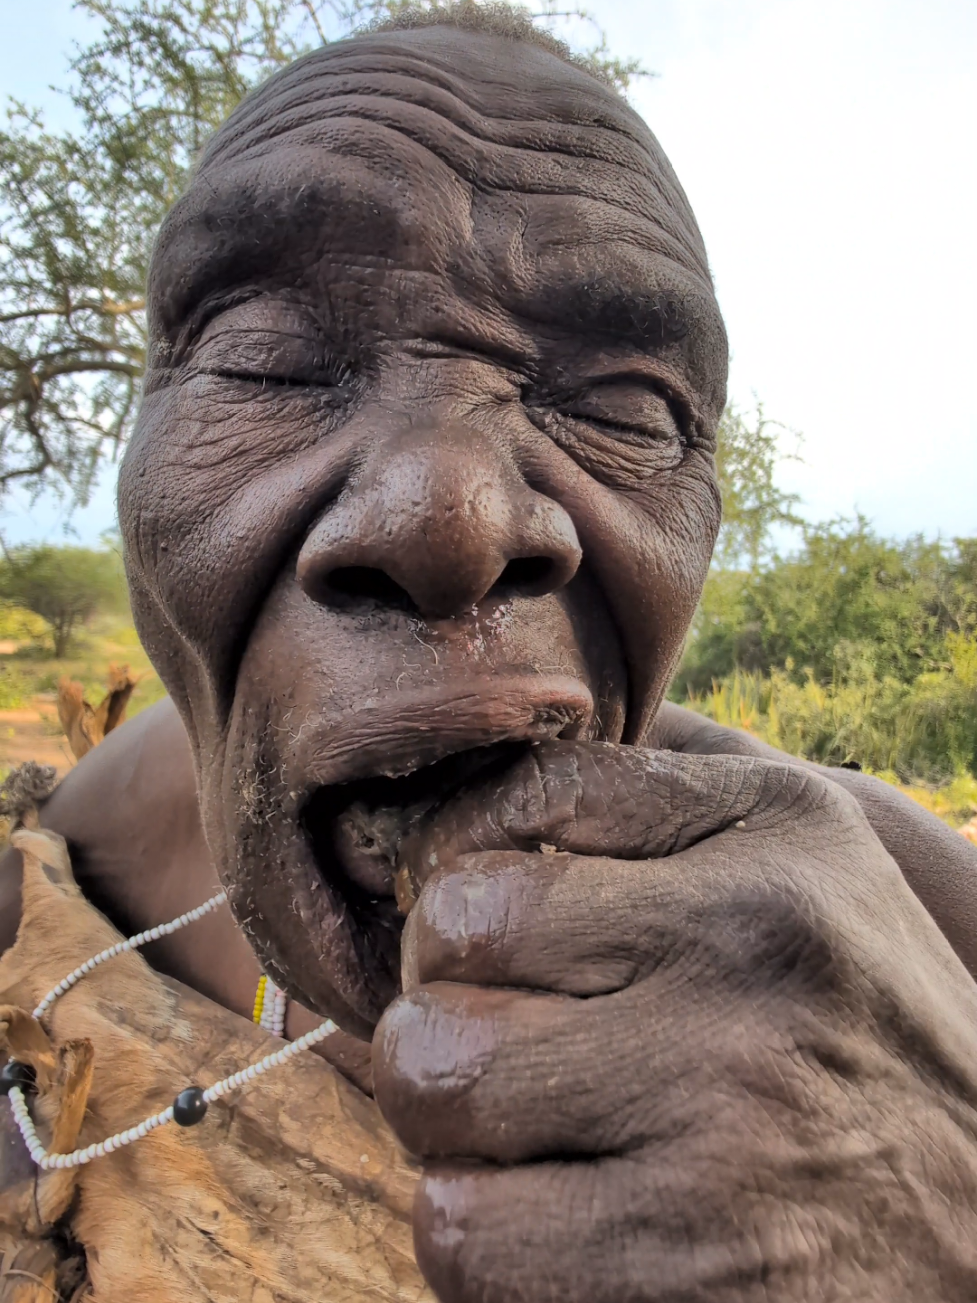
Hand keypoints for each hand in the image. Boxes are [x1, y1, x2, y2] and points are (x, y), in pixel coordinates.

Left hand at [373, 741, 976, 1301]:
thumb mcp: (801, 860)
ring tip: (523, 1124)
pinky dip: (479, 1228)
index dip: (459, 861)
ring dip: (448, 1114)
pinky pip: (464, 1229)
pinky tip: (549, 1214)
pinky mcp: (691, 1263)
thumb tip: (474, 778)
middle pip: (451, 930)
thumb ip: (654, 799)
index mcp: (774, 831)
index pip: (523, 790)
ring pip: (431, 1075)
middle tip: (493, 1031)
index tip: (483, 924)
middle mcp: (750, 948)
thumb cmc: (841, 1021)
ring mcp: (724, 1109)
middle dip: (444, 987)